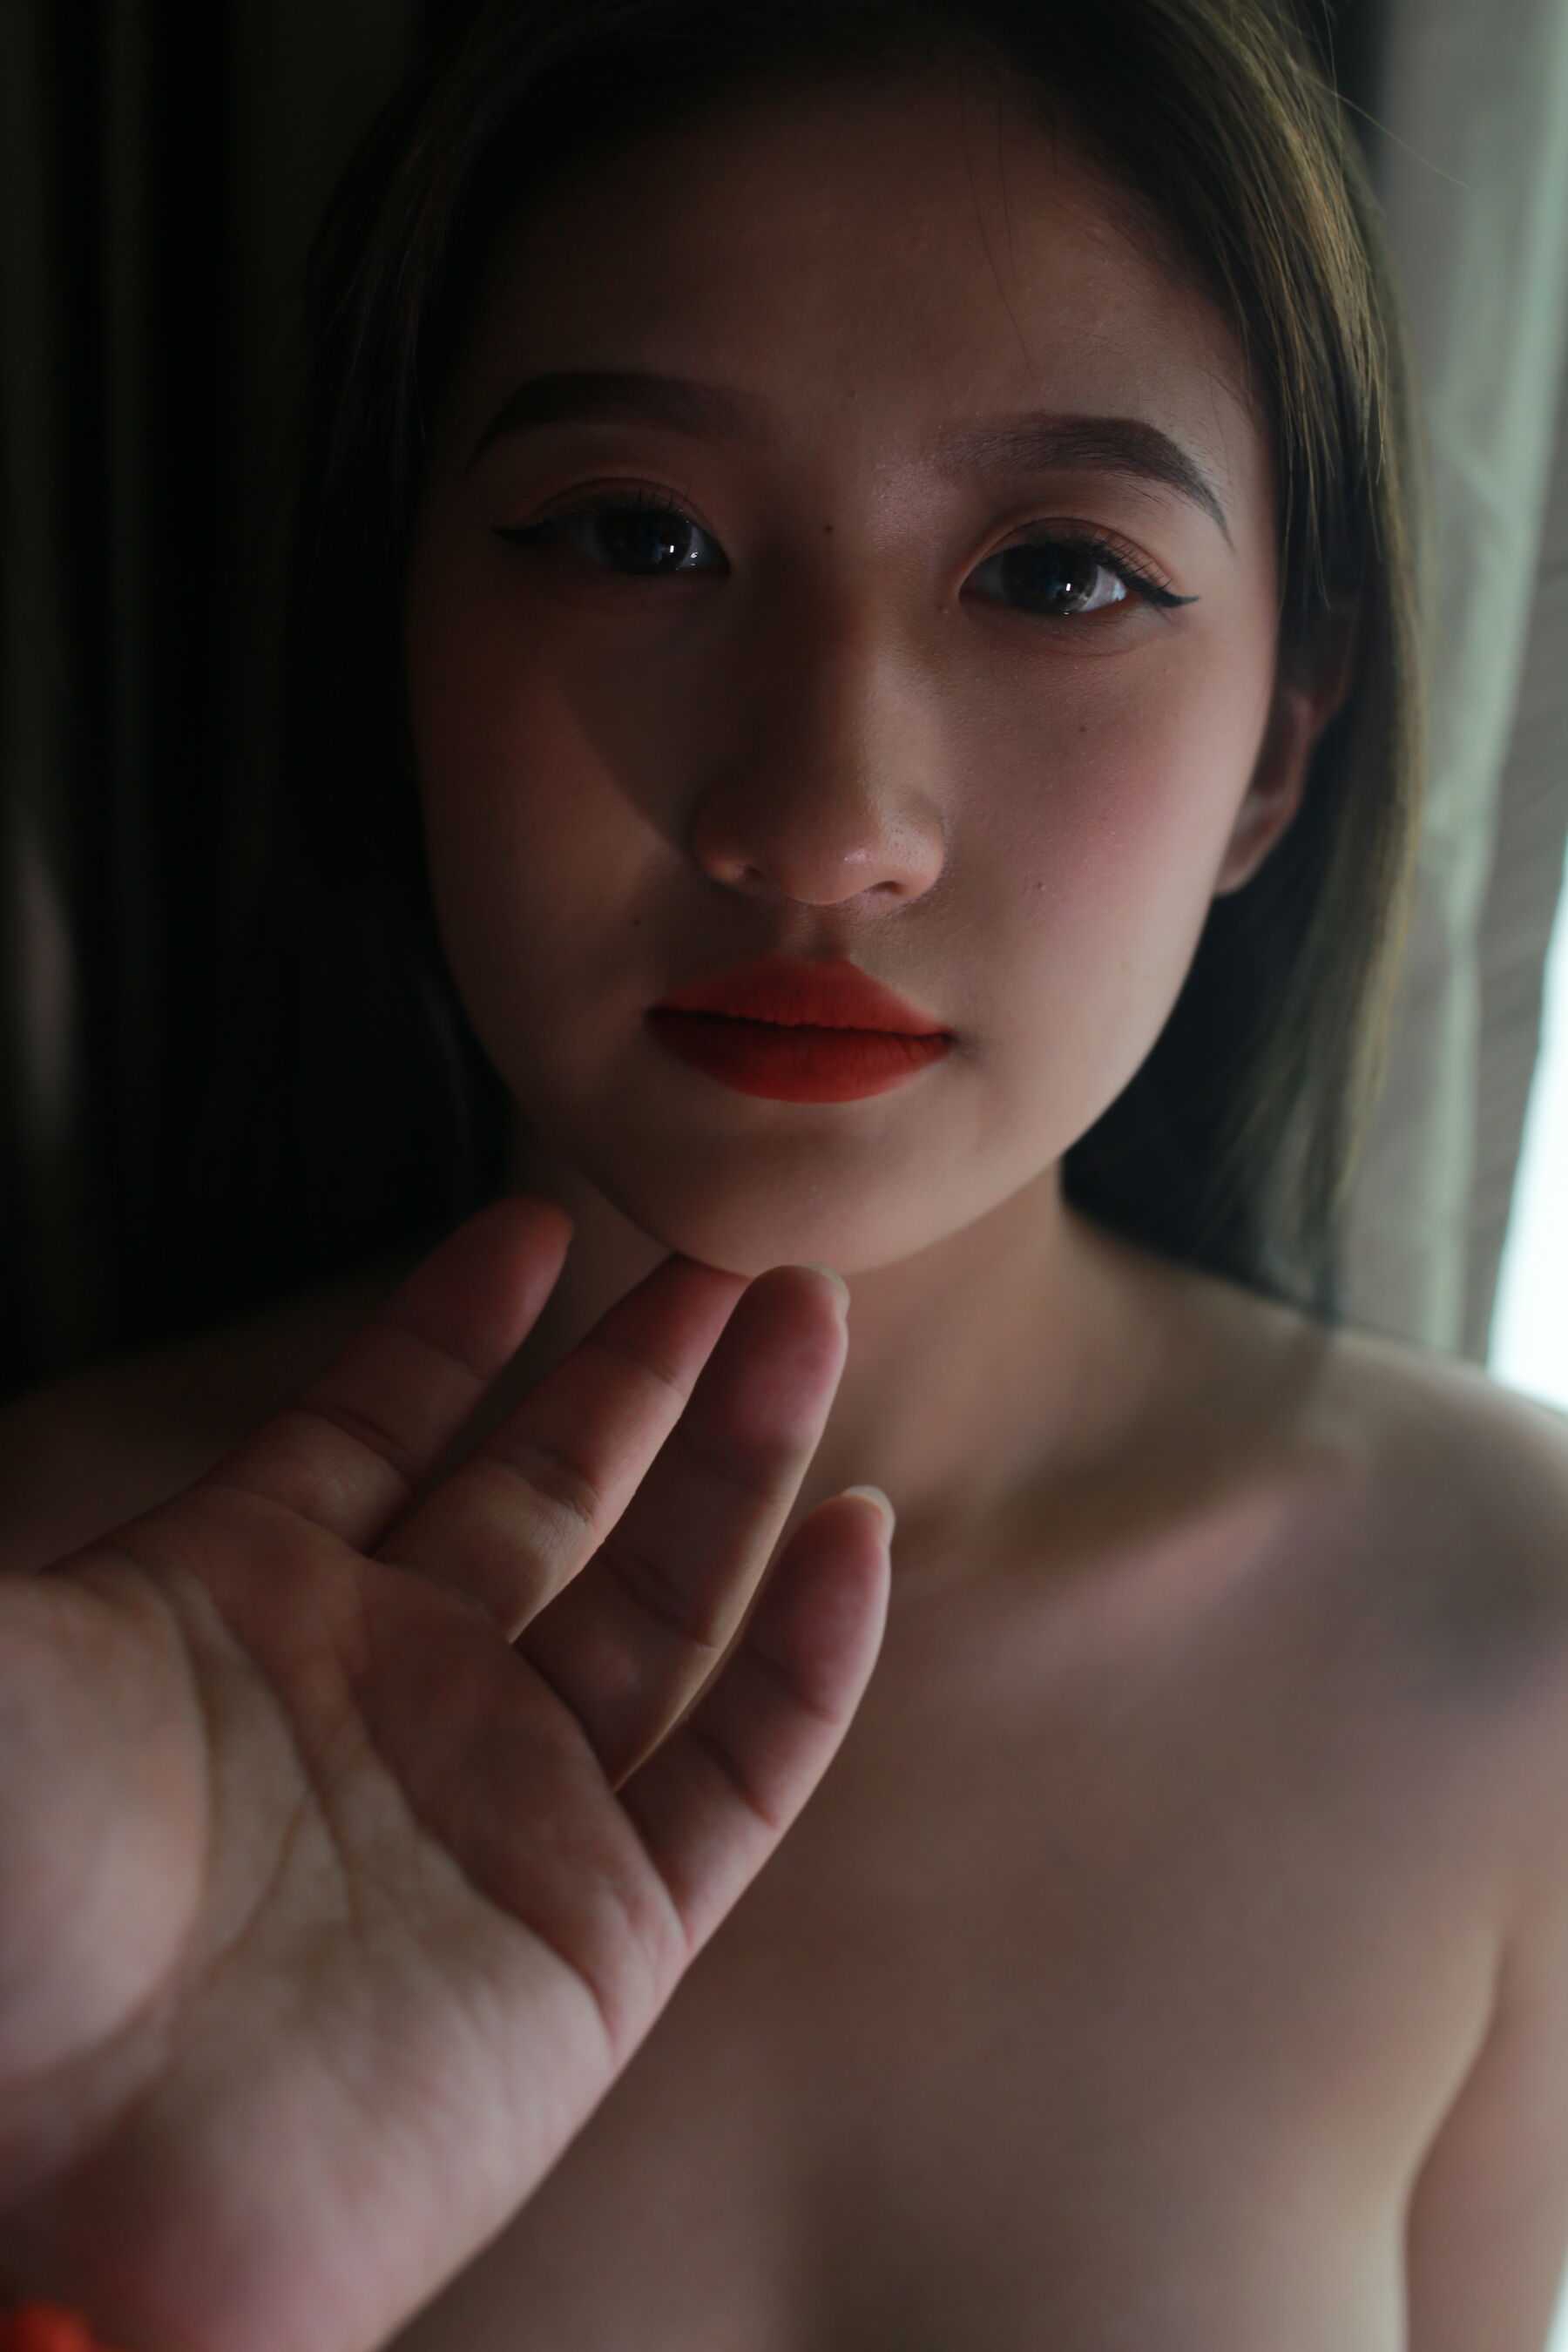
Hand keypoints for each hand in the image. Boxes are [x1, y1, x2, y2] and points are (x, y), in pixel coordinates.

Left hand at [0, 1196, 890, 2351]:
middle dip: (643, 1364)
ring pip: (666, 1598)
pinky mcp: (598, 1942)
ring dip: (744, 1458)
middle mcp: (391, 1692)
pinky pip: (740, 1770)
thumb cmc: (6, 1910)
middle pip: (554, 1487)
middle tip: (731, 1252)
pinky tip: (857, 1534)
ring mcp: (503, 1808)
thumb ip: (34, 1538)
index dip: (453, 1325)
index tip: (534, 1221)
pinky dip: (810, 1656)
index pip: (376, 1427)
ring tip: (806, 1324)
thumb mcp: (5, 1668)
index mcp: (243, 1610)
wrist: (64, 2210)